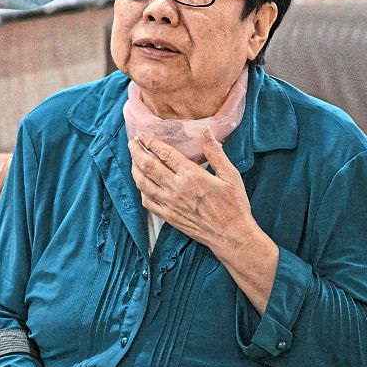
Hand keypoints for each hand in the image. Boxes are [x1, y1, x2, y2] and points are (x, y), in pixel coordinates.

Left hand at [128, 129, 257, 255]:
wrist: (230, 236)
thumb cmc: (234, 205)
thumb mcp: (230, 175)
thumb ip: (216, 153)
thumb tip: (206, 131)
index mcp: (192, 176)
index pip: (165, 154)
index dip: (151, 142)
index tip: (143, 134)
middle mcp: (176, 189)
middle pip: (148, 166)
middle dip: (137, 152)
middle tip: (132, 143)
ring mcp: (170, 204)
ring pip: (143, 183)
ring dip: (135, 169)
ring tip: (133, 160)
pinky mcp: (168, 217)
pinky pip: (147, 202)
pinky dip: (141, 190)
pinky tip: (142, 184)